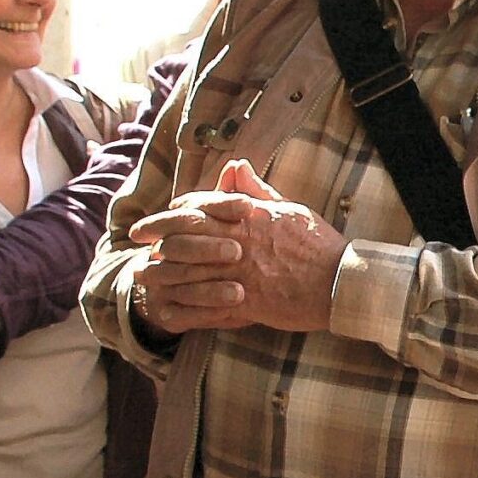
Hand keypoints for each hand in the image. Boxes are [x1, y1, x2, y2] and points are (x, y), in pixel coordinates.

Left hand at [130, 159, 345, 334]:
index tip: (157, 218)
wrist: (340, 281)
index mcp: (247, 218)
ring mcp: (240, 275)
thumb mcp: (289, 208)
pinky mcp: (247, 304)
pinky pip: (206, 308)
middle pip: (184, 239)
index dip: (171, 213)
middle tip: (137, 244)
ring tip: (143, 277)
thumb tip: (237, 164)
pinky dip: (183, 310)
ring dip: (162, 275)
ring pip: (188, 273)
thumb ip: (257, 190)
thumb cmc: (318, 244)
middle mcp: (238, 244)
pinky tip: (166, 312)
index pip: (197, 209)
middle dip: (155, 240)